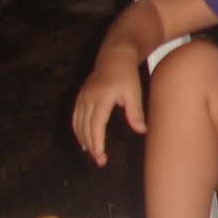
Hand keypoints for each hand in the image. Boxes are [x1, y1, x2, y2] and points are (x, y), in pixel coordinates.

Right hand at [72, 52, 145, 166]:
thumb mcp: (134, 93)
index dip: (96, 143)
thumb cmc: (127, 75)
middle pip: (85, 128)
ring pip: (78, 124)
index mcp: (101, 99)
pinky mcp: (80, 96)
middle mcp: (87, 99)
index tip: (100, 156)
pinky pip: (76, 117)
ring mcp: (82, 97)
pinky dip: (78, 130)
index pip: (95, 126)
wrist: (114, 57)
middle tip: (99, 161)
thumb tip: (142, 131)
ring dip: (83, 140)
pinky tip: (83, 140)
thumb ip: (135, 113)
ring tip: (92, 154)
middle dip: (91, 146)